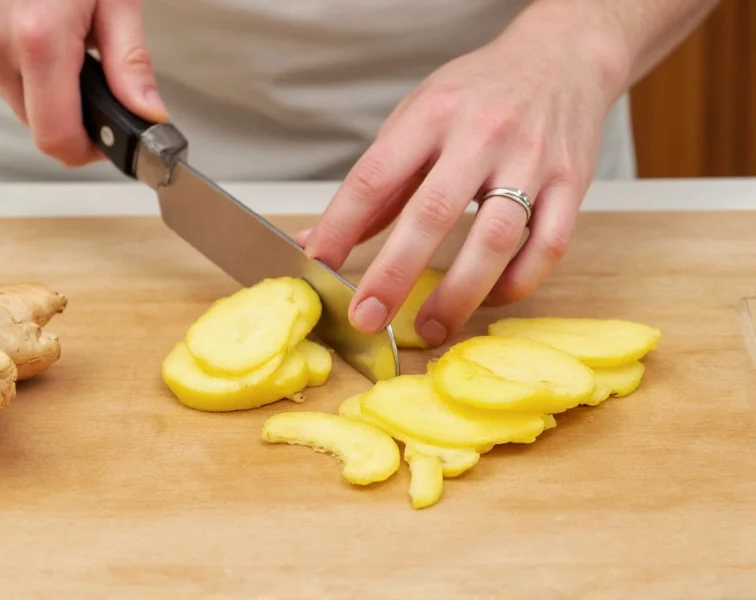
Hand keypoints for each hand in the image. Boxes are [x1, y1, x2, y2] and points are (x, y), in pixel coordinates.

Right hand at [0, 0, 167, 165]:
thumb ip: (130, 63)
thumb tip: (147, 114)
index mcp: (39, 41)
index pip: (57, 139)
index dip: (88, 148)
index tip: (106, 137)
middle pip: (35, 123)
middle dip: (69, 111)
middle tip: (90, 72)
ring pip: (12, 95)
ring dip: (40, 82)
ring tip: (57, 31)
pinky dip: (12, 55)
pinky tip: (24, 18)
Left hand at [299, 23, 622, 346]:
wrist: (560, 58)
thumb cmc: (476, 96)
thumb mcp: (416, 120)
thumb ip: (376, 187)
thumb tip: (318, 241)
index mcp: (431, 115)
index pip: (376, 176)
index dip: (342, 224)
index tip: (319, 266)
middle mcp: (481, 134)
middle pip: (433, 213)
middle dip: (395, 272)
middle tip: (368, 318)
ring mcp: (531, 159)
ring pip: (495, 237)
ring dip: (459, 293)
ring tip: (430, 329)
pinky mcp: (572, 183)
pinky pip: (548, 245)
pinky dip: (517, 282)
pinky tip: (489, 298)